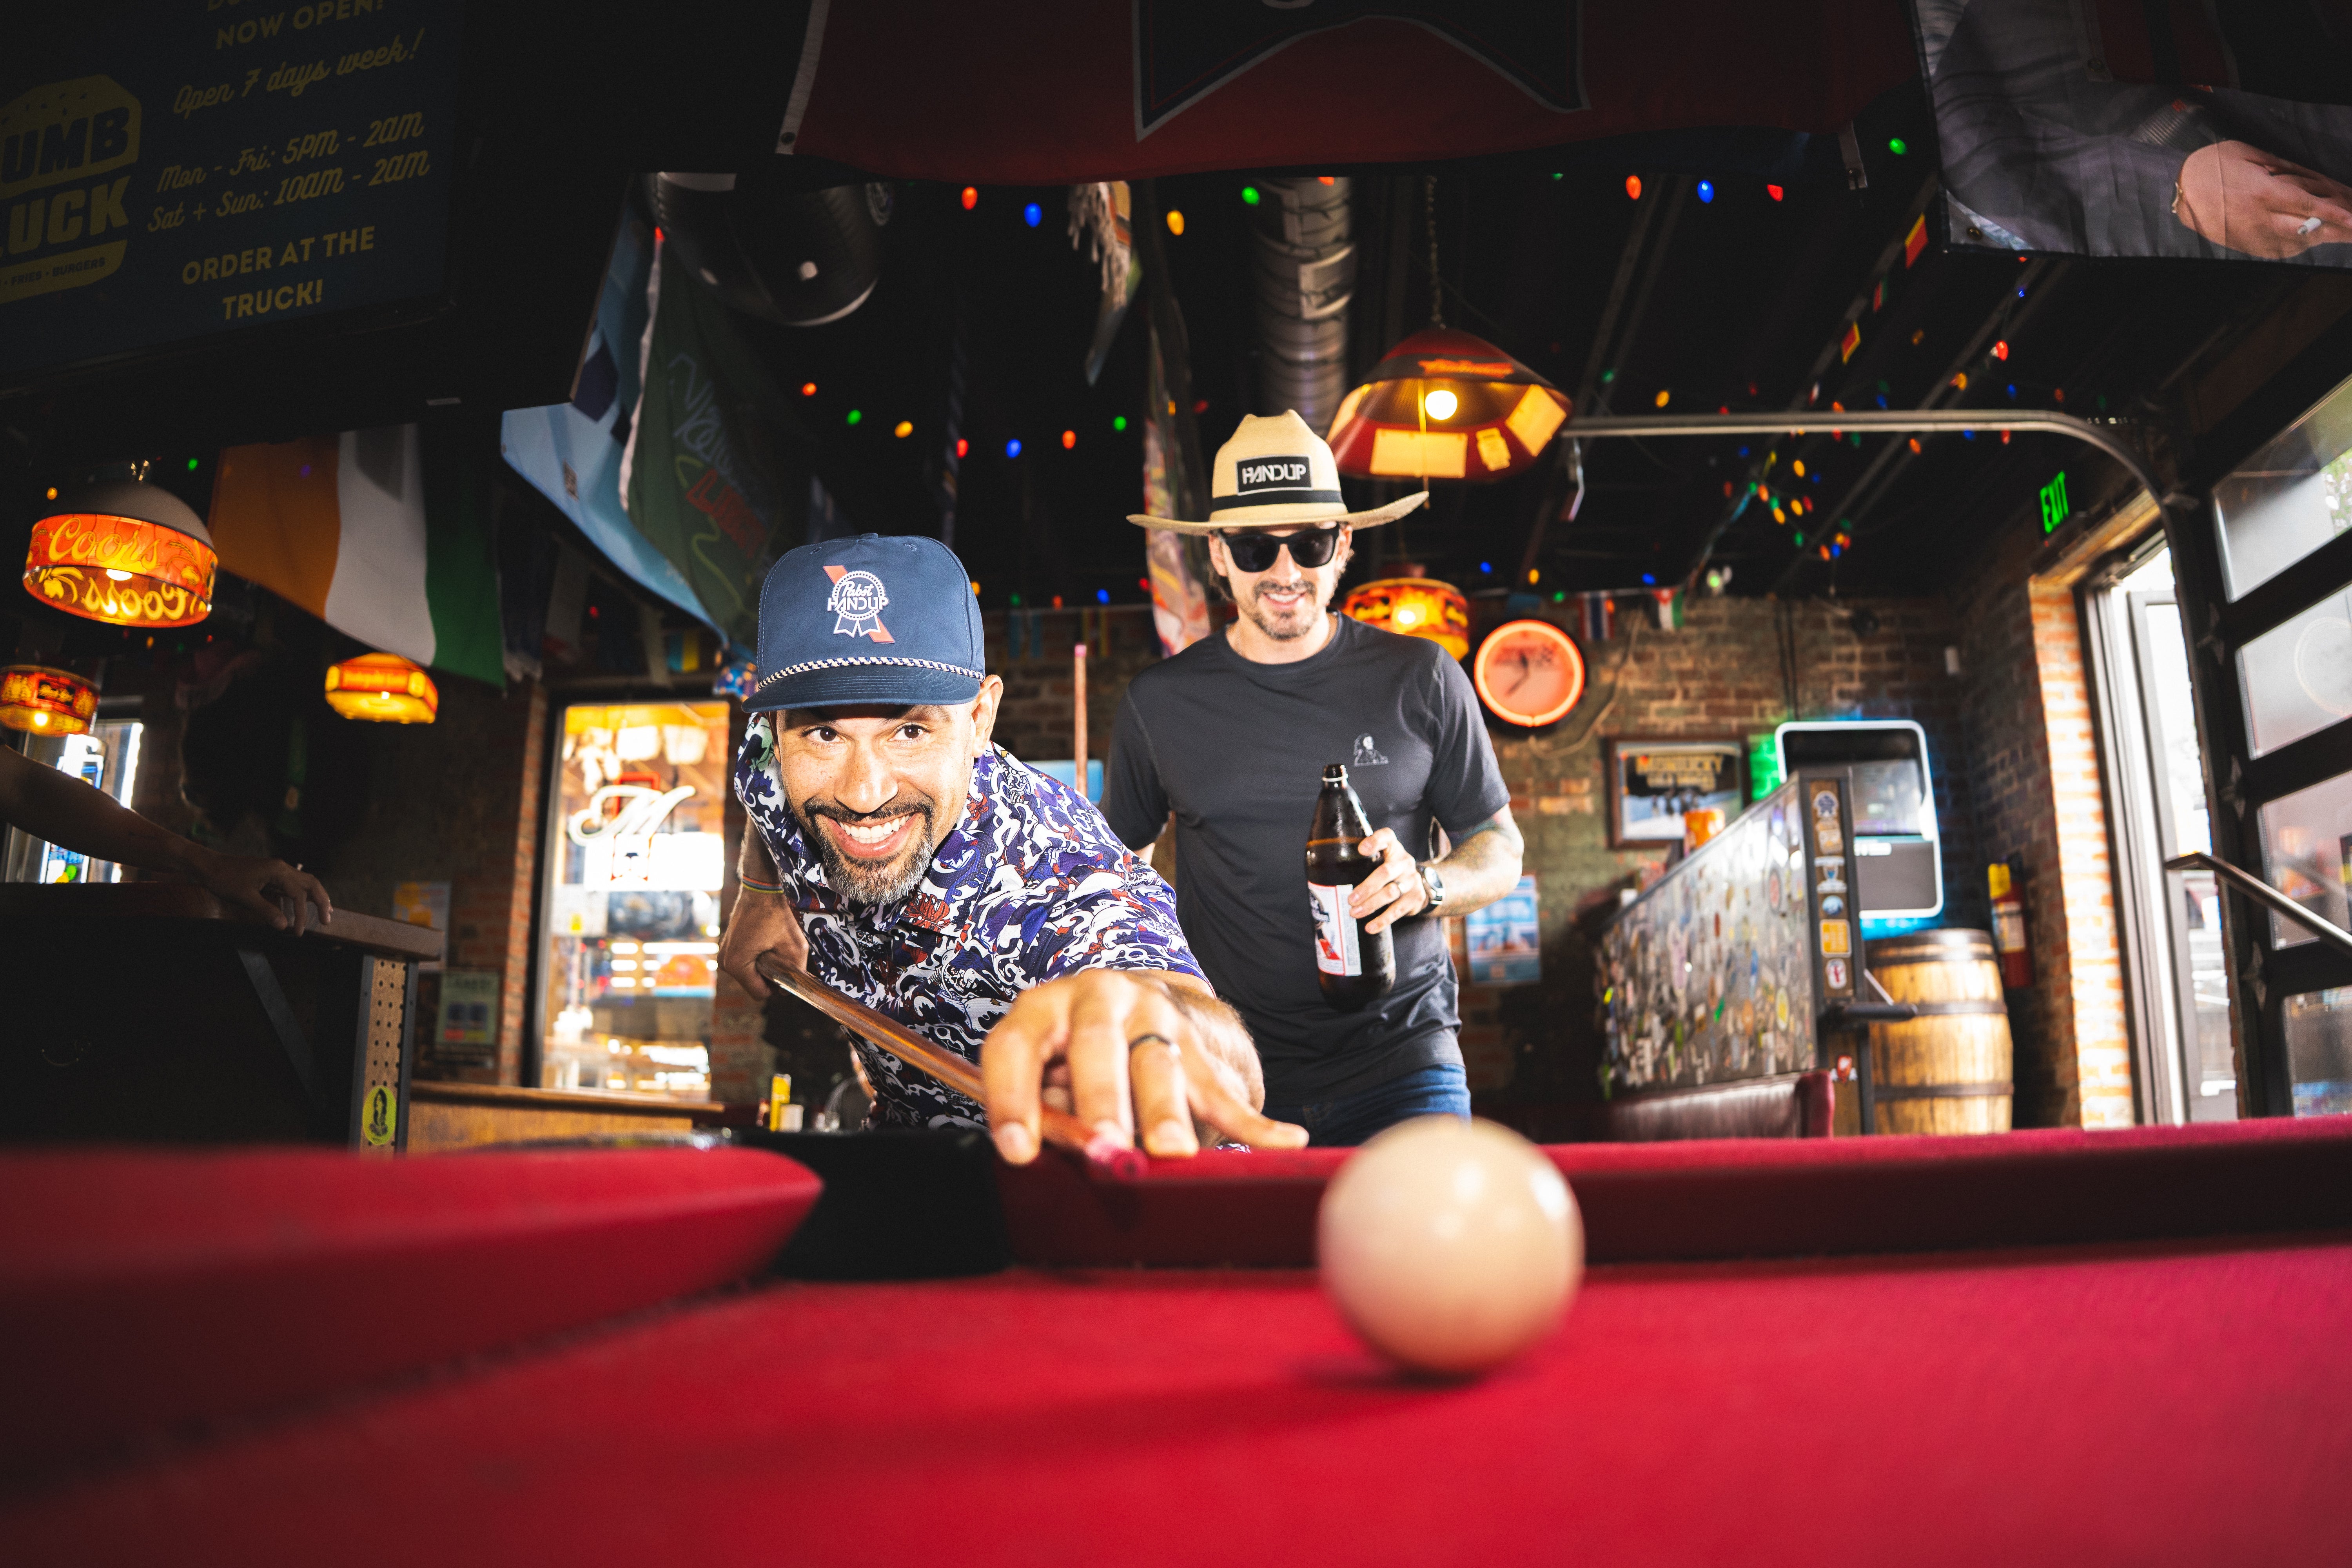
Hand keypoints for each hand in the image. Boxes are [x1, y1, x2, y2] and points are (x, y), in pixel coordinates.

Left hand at [195, 851, 331, 931]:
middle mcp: (282, 868)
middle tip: (327, 919)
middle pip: (311, 883)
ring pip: (306, 881)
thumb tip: (284, 926)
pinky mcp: (272, 874)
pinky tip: (306, 903)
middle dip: (322, 901)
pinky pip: (294, 883)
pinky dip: (304, 894)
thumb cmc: (225, 880)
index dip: (301, 915)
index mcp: (278, 871)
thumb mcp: (245, 897)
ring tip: (326, 911)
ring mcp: (278, 870)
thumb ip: (266, 911)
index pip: (298, 894)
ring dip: (316, 896)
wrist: (209, 866)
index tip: (298, 932)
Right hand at [719, 887, 807, 999]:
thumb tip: (792, 989)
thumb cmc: (776, 914)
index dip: (778, 986)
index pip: (760, 993)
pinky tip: (765, 942)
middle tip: (780, 953)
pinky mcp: (727, 947)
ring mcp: (724, 954)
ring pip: (750, 974)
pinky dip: (757, 958)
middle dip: (770, 975)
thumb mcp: (795, 946)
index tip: (787, 970)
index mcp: (737, 965)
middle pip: (754, 984)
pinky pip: (745, 963)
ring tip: (772, 945)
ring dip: (764, 966)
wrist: (760, 889)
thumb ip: (796, 972)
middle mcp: (725, 962)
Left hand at [980, 970, 1307, 1162]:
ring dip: (1165, 1113)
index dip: (1013, 1098)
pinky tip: (1284, 1142)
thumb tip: (1037, 1146)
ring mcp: (1153, 1017)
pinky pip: (1221, 1088)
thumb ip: (1036, 1102)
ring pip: (1160, 1067)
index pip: (1017, 1047)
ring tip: (1173, 1152)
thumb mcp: (1039, 1065)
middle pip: (1099, 1048)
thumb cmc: (1065, 1051)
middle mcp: (1099, 998)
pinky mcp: (1196, 1046)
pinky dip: (1252, 1122)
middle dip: (1103, 1100)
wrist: (1128, 1002)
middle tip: (1107, 1144)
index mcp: (1044, 1006)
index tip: (1018, 1151)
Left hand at [1348, 828, 1429, 933]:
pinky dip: (1383, 920)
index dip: (1375, 841)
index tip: (1361, 849)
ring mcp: (1411, 879)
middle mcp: (1404, 861)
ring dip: (1371, 904)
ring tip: (1354, 913)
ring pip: (1391, 892)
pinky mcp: (1415, 897)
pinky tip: (1370, 927)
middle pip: (1386, 872)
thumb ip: (1361, 861)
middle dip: (1367, 887)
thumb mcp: (1380, 859)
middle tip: (1351, 899)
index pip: (1386, 837)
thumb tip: (1324, 871)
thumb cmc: (1388, 870)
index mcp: (1393, 848)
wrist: (1419, 885)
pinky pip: (1398, 910)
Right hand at [2176, 142, 2351, 257]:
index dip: (2336, 214)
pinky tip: (2308, 239)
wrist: (2180, 189)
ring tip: (2340, 234)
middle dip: (2337, 231)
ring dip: (2320, 238)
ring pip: (2295, 243)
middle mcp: (2260, 218)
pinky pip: (2277, 250)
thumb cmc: (2213, 165)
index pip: (2309, 207)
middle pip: (2308, 230)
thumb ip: (2283, 166)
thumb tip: (2311, 177)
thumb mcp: (2250, 154)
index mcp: (2263, 193)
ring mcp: (2251, 235)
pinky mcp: (2244, 244)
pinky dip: (2298, 245)